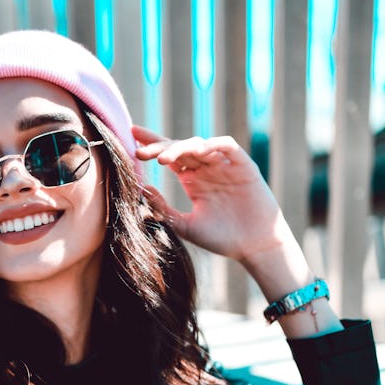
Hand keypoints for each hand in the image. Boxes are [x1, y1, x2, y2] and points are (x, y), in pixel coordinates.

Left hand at [133, 125, 291, 263]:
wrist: (254, 247)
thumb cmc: (221, 238)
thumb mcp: (185, 226)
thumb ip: (163, 209)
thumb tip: (142, 188)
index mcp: (192, 180)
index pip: (169, 156)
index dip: (152, 145)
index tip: (130, 137)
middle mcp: (206, 169)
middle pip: (180, 147)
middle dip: (159, 147)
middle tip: (141, 152)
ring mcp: (225, 166)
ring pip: (200, 145)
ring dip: (181, 147)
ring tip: (164, 158)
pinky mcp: (243, 166)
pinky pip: (228, 147)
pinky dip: (213, 145)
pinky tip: (199, 150)